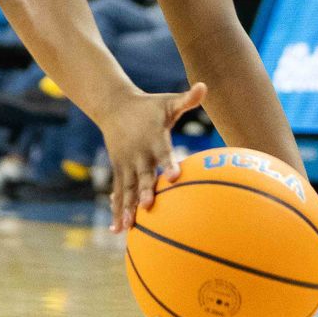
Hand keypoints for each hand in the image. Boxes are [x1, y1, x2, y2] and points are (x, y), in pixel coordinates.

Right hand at [101, 83, 206, 232]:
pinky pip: (118, 191)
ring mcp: (125, 163)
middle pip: (141, 175)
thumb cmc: (148, 106)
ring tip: (126, 228)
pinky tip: (118, 230)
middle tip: (147, 207)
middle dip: (144, 192)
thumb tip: (204, 86)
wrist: (113, 105)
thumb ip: (187, 99)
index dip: (169, 163)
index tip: (174, 176)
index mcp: (154, 138)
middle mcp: (138, 153)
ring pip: (126, 188)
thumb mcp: (167, 102)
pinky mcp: (118, 169)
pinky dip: (117, 209)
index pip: (163, 152)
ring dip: (125, 208)